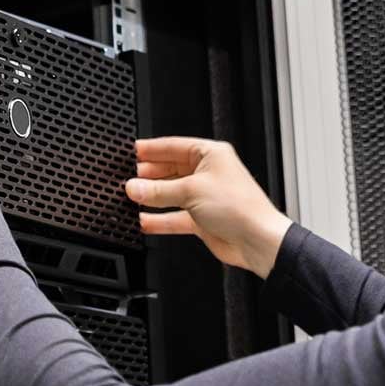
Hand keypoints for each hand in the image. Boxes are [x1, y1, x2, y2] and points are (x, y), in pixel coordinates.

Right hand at [124, 137, 291, 278]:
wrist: (256, 239)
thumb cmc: (239, 207)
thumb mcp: (191, 191)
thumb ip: (158, 190)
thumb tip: (135, 187)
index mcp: (211, 155)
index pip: (174, 146)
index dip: (152, 149)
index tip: (132, 152)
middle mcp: (208, 173)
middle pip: (170, 170)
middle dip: (149, 175)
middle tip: (127, 178)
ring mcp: (205, 197)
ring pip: (171, 194)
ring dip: (152, 197)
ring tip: (131, 197)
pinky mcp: (202, 219)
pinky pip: (175, 217)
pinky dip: (160, 219)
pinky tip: (144, 220)